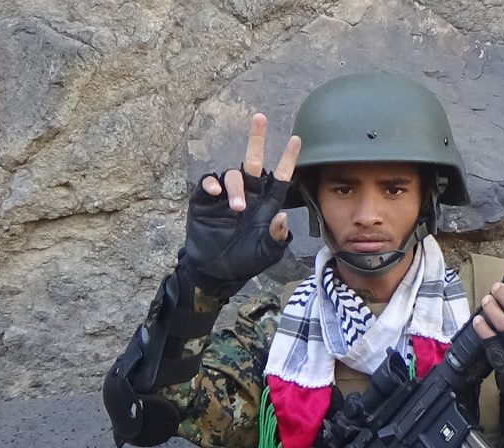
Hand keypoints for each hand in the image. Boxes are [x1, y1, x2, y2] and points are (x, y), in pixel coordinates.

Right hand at [181, 114, 301, 296]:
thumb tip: (283, 215)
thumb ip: (276, 236)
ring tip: (237, 208)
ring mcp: (226, 196)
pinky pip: (208, 182)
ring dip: (235, 186)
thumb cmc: (245, 261)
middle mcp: (248, 195)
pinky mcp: (205, 201)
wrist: (215, 272)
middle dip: (257, 140)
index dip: (289, 159)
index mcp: (266, 204)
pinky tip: (215, 191)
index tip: (297, 139)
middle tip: (260, 119)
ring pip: (233, 174)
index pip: (281, 178)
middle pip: (254, 162)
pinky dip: (212, 183)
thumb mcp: (266, 252)